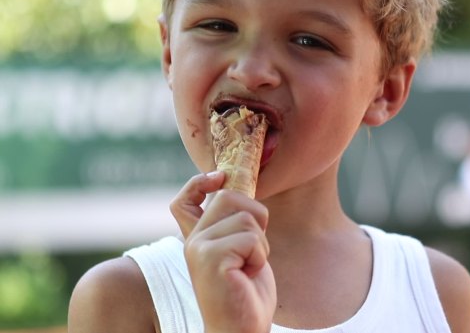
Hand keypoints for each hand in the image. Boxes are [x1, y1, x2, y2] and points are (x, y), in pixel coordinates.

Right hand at [170, 171, 275, 332]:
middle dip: (255, 217)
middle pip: (230, 197)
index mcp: (197, 239)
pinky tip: (248, 275)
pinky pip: (250, 238)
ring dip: (260, 243)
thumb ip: (235, 227)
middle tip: (254, 250)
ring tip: (250, 267)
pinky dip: (259, 256)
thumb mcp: (241, 252)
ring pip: (246, 218)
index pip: (184, 201)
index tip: (218, 176)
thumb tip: (239, 191)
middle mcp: (193, 241)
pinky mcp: (211, 259)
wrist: (240, 330)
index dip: (199, 183)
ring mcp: (199, 249)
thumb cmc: (246, 294)